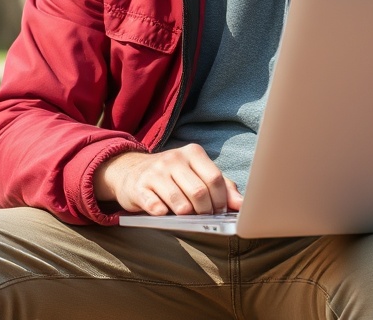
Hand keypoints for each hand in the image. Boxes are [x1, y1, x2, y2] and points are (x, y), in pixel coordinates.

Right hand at [94, 144, 242, 215]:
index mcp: (192, 153)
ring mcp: (155, 172)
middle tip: (204, 218)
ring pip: (180, 203)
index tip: (220, 212)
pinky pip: (155, 207)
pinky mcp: (139, 187)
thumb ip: (221, 186)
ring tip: (186, 217)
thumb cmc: (172, 176)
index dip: (222, 200)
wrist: (130, 171)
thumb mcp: (196, 173)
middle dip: (206, 211)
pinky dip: (164, 214)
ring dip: (187, 216)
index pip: (215, 178)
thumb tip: (241, 205)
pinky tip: (165, 213)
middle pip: (200, 192)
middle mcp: (174, 159)